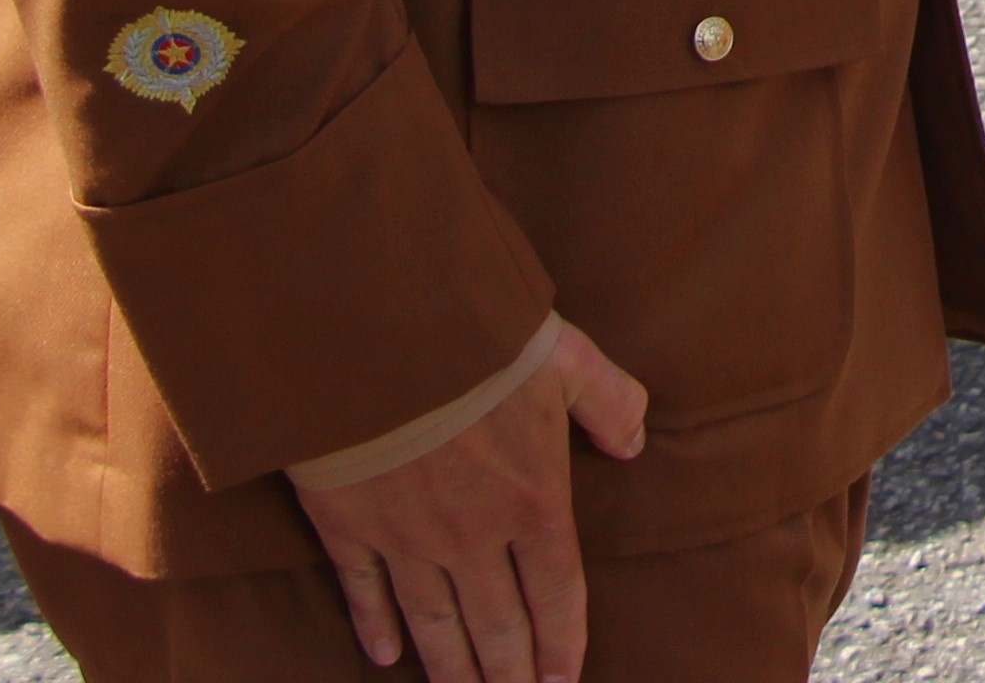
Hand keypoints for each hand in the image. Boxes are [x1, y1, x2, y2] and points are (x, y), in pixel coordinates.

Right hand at [292, 319, 648, 682]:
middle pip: (497, 625)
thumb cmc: (480, 340)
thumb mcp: (569, 359)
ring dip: (452, 668)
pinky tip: (386, 658)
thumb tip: (636, 442)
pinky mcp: (348, 526)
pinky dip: (375, 628)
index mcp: (533, 500)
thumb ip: (610, 402)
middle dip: (509, 674)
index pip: (556, 593)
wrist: (375, 335)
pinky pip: (365, 592)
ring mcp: (407, 538)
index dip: (561, 644)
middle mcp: (473, 536)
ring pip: (436, 622)